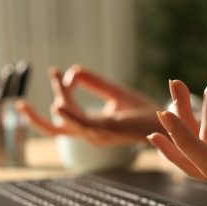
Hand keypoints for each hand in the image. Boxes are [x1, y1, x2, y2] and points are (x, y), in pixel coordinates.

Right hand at [17, 65, 161, 144]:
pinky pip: (81, 124)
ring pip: (64, 122)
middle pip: (54, 124)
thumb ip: (95, 83)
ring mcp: (97, 134)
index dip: (58, 90)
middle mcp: (90, 133)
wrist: (168, 121)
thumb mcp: (115, 93)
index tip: (57, 71)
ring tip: (57, 78)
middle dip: (38, 110)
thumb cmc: (142, 111)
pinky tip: (57, 103)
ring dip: (60, 99)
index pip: (64, 112)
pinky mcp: (107, 131)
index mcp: (91, 127)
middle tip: (44, 79)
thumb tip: (73, 71)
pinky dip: (68, 115)